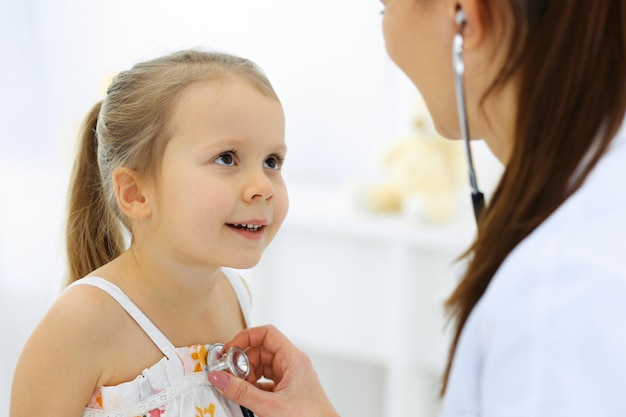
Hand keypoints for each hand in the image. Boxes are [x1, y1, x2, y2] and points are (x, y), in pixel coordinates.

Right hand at [208, 325, 339, 416]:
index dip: (246, 338)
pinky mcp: (288, 392)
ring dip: (248, 376)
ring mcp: (291, 378)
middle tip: (229, 375)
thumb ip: (242, 392)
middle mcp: (293, 364)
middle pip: (261, 351)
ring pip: (263, 367)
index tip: (229, 350)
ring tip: (238, 389)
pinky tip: (248, 398)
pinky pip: (266, 382)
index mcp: (293, 359)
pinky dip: (254, 388)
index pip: (266, 334)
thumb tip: (220, 378)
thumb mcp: (270, 405)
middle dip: (243, 362)